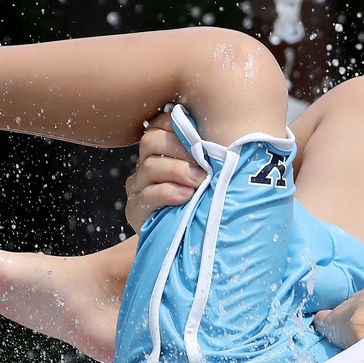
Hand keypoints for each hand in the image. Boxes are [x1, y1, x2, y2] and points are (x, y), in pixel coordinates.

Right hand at [124, 110, 206, 230]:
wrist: (196, 238)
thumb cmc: (210, 199)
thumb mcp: (212, 172)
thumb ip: (211, 153)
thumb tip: (228, 134)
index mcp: (163, 147)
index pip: (161, 123)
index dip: (179, 126)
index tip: (203, 136)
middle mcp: (146, 162)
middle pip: (151, 141)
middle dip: (181, 149)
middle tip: (206, 164)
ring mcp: (138, 185)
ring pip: (149, 167)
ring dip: (177, 171)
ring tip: (200, 181)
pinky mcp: (135, 208)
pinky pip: (147, 195)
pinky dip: (169, 193)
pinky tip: (186, 196)